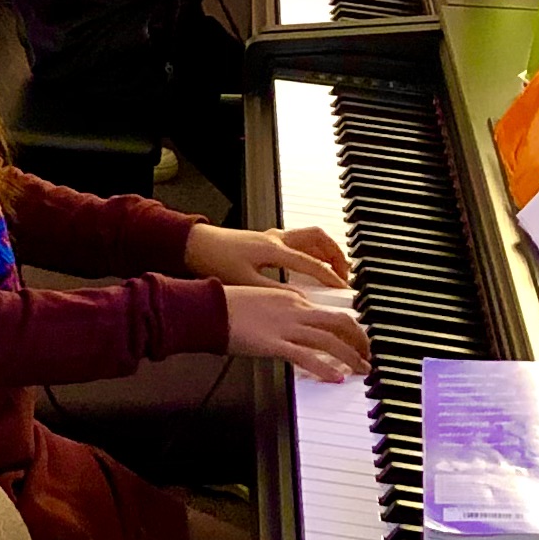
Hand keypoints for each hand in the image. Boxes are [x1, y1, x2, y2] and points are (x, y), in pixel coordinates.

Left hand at [186, 223, 348, 287]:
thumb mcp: (246, 282)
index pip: (313, 264)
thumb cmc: (214, 259)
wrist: (193, 244)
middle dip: (336, 255)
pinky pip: (297, 241)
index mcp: (275, 249)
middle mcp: (276, 239)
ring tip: (333, 271)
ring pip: (309, 237)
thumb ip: (276, 292)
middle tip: (345, 275)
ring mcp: (271, 237)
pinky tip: (308, 267)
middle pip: (319, 239)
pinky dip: (310, 251)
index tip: (346, 290)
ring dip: (325, 251)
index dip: (331, 278)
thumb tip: (302, 302)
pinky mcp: (265, 240)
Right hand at [225, 285, 369, 381]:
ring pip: (330, 340)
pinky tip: (335, 378)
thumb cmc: (224, 305)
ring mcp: (286, 327)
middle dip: (359, 339)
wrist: (207, 307)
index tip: (352, 338)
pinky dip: (326, 369)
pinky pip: (308, 358)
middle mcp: (294, 309)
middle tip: (366, 354)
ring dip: (351, 357)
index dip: (346, 326)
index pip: (328, 310)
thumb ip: (278, 311)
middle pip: (339, 321)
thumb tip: (288, 326)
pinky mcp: (274, 344)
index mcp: (290, 297)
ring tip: (361, 370)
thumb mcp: (257, 300)